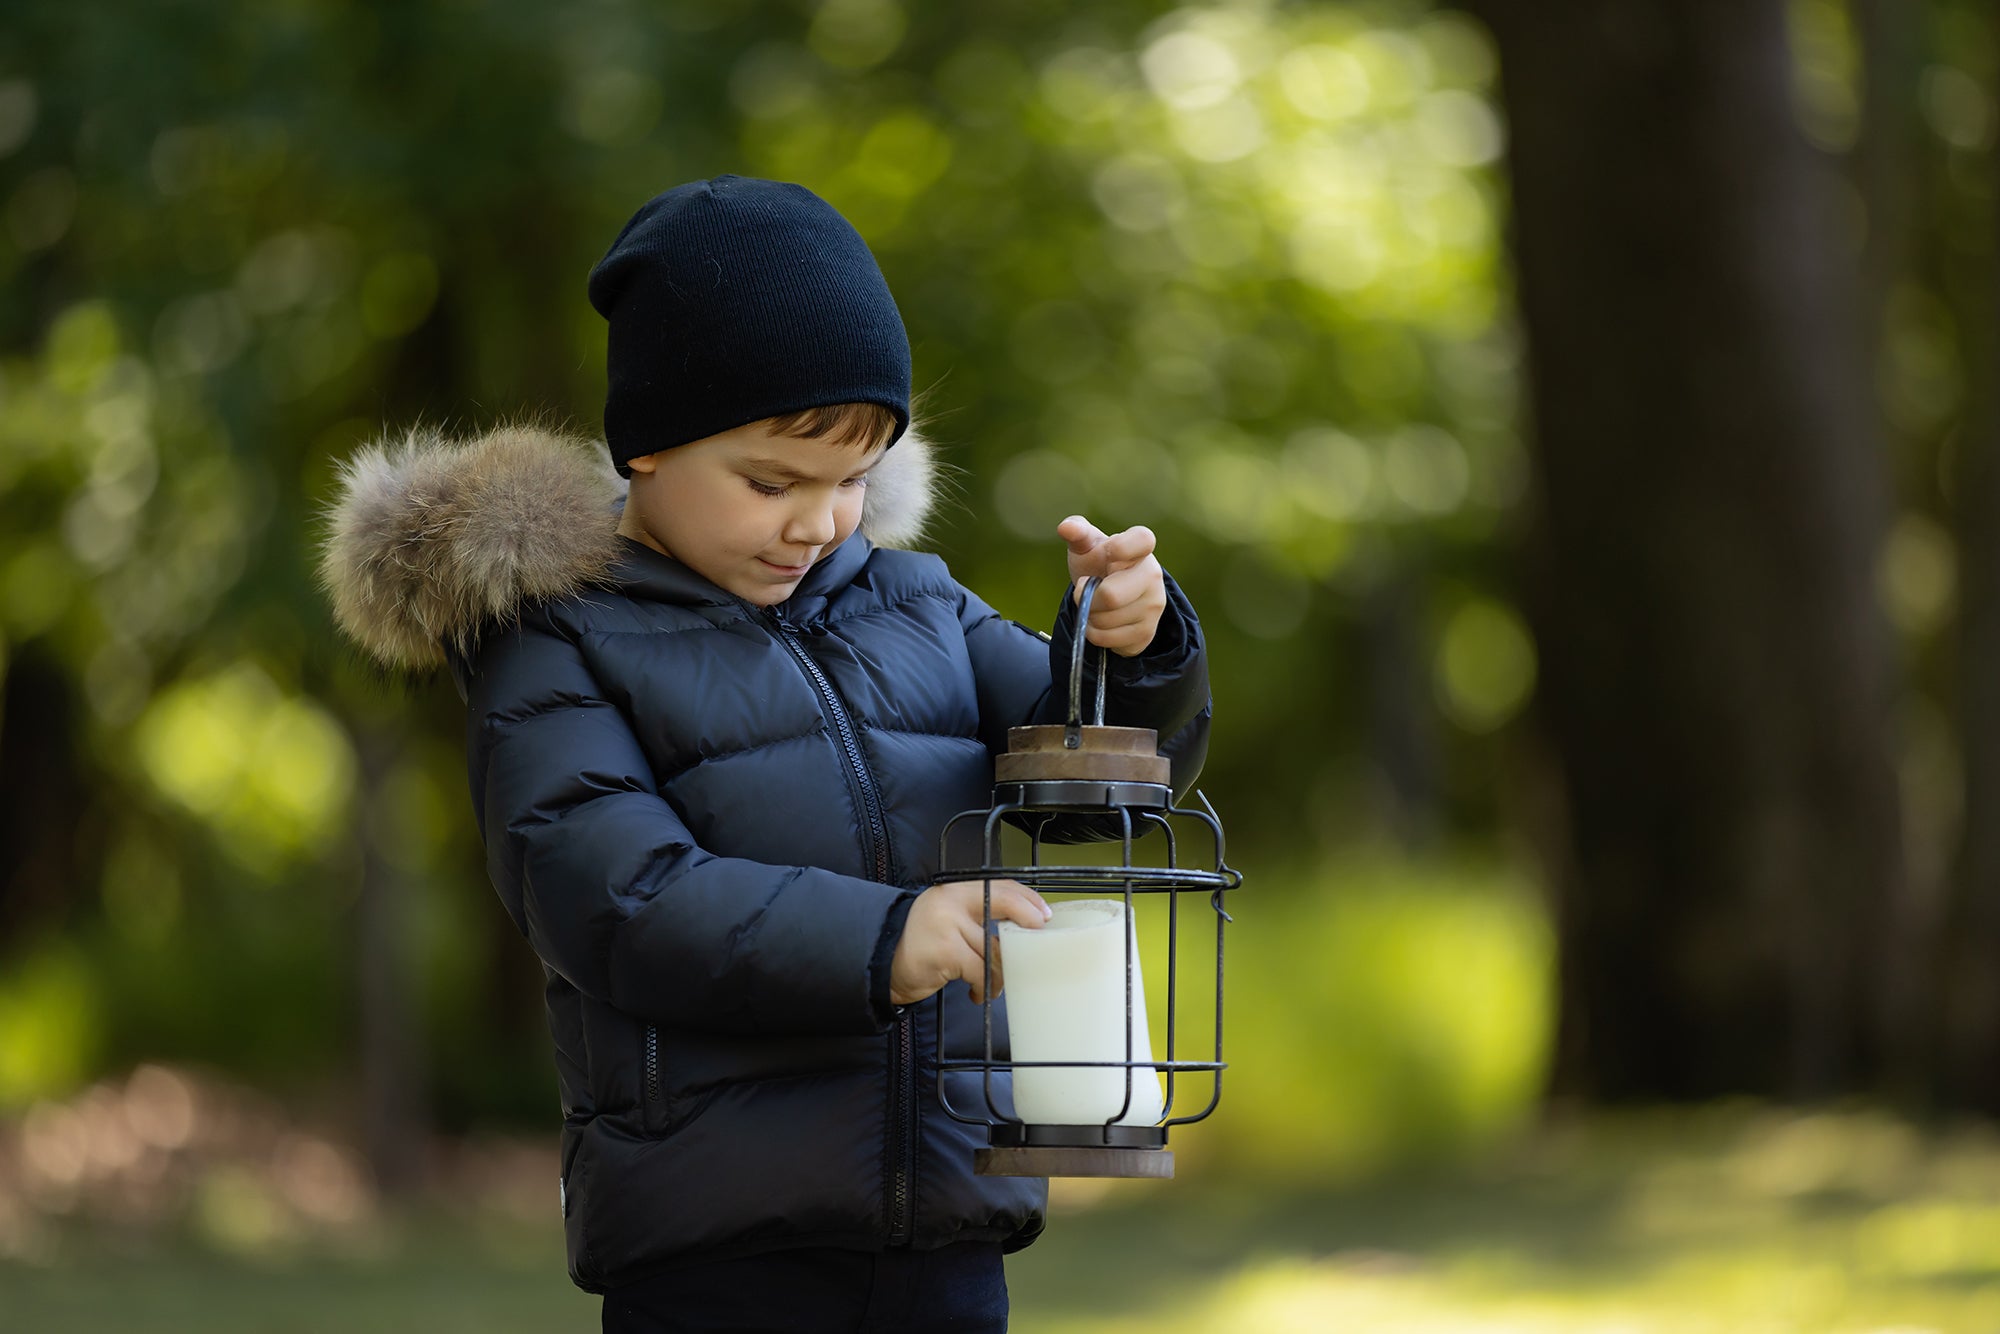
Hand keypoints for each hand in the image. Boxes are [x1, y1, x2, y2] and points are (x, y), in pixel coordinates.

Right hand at [890, 879, 1050, 1006]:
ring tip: (993, 984)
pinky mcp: (946, 951)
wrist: (883, 963)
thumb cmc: (922, 944)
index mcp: (955, 889)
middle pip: (1005, 906)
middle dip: (1027, 927)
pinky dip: (984, 987)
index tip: (1044, 916)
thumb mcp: (947, 919)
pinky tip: (976, 993)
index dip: (1027, 900)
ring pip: (995, 949)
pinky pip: (981, 972)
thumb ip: (976, 916)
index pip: (1000, 886)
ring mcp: (948, 925)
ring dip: (999, 973)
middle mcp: (952, 901)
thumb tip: (1022, 925)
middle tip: (1034, 949)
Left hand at [1059, 515, 1167, 657]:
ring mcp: (1154, 606)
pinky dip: (1096, 634)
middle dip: (1087, 597)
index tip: (1108, 554)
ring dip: (1090, 616)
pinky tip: (1102, 622)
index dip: (1119, 548)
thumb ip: (1077, 533)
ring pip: (1106, 622)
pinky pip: (1109, 640)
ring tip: (1095, 605)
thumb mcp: (1086, 546)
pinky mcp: (1147, 633)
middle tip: (1086, 589)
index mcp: (1142, 547)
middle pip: (1111, 596)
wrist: (1112, 594)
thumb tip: (1065, 527)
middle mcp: (1154, 576)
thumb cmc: (1097, 564)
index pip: (1142, 540)